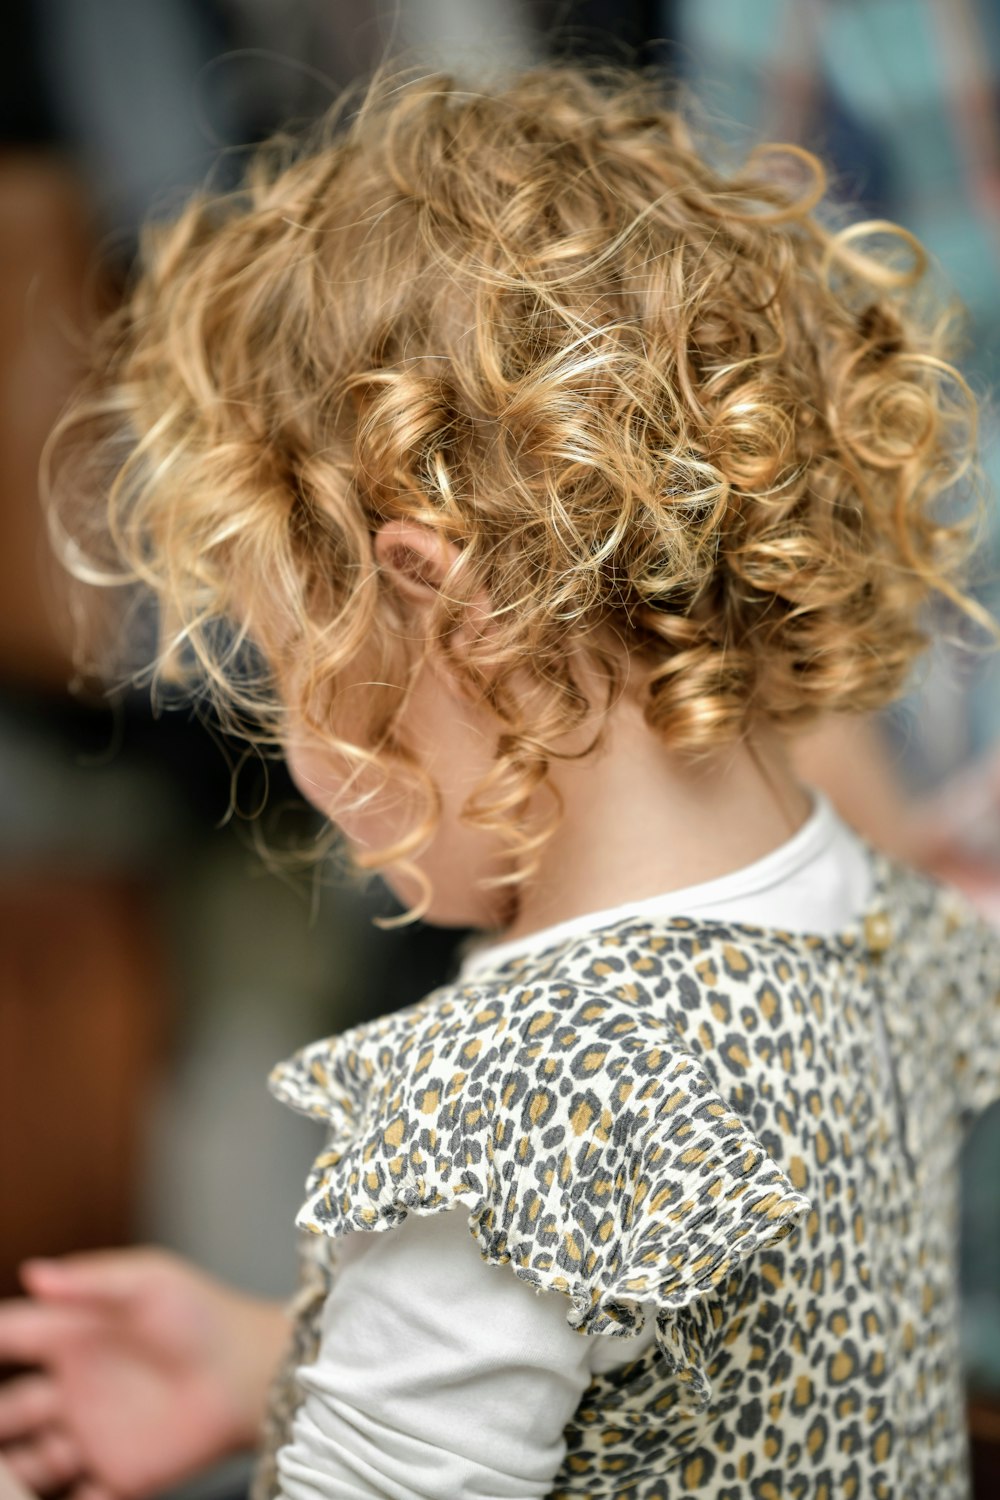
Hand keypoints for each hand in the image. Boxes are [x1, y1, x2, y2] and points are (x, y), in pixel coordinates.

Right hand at [0, 1248, 289, 1497]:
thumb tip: (33, 1272)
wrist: (253, 1374)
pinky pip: (76, 1498)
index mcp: (77, 1335)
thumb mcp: (149, 1282)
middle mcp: (77, 1386)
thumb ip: (91, 1280)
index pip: (13, 1336)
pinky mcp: (117, 1474)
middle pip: (9, 1408)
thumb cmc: (207, 1315)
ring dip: (8, 1468)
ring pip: (29, 1460)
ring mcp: (93, 1432)